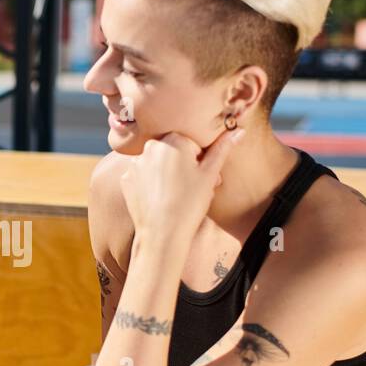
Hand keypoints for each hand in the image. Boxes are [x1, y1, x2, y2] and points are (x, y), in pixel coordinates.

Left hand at [119, 128, 244, 244]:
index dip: (201, 159)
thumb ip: (222, 149)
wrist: (162, 234)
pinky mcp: (127, 178)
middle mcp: (151, 146)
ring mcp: (136, 163)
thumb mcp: (210, 174)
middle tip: (195, 186)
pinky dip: (152, 183)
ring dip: (168, 173)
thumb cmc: (189, 204)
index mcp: (173, 140)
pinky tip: (161, 198)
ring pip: (158, 163)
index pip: (192, 142)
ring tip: (178, 194)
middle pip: (173, 150)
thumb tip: (238, 131)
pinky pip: (144, 175)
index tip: (204, 175)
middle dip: (185, 165)